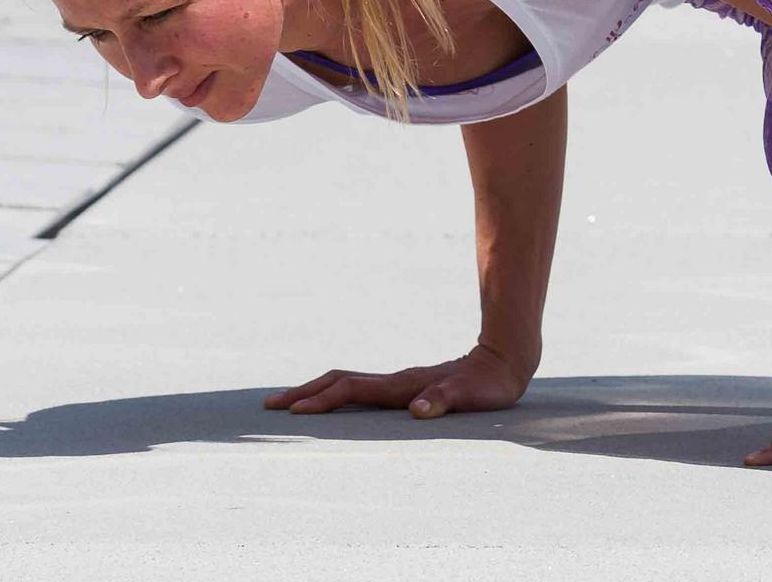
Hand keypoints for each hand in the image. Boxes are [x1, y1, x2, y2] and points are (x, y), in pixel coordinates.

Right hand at [263, 343, 529, 418]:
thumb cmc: (487, 385)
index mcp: (403, 385)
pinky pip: (360, 390)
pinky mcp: (403, 387)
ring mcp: (397, 383)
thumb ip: (444, 401)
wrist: (503, 359)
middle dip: (304, 392)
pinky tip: (327, 405)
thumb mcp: (470, 397)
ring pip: (346, 382)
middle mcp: (395, 382)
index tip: (296, 412)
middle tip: (269, 405)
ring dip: (315, 391)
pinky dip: (334, 394)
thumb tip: (417, 410)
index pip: (353, 391)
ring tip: (286, 404)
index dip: (324, 401)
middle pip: (339, 381)